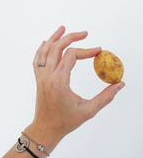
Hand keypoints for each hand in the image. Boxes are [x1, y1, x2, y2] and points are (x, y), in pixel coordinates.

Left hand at [31, 26, 124, 140]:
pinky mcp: (38, 79)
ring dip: (54, 38)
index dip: (86, 51)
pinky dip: (41, 49)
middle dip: (72, 37)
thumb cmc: (66, 122)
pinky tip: (46, 42)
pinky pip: (37, 59)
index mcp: (59, 81)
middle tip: (85, 33)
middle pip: (57, 48)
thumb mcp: (88, 111)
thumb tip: (119, 84)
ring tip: (62, 28)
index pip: (72, 56)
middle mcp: (48, 75)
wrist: (45, 129)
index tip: (98, 51)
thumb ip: (105, 97)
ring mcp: (41, 77)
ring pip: (45, 51)